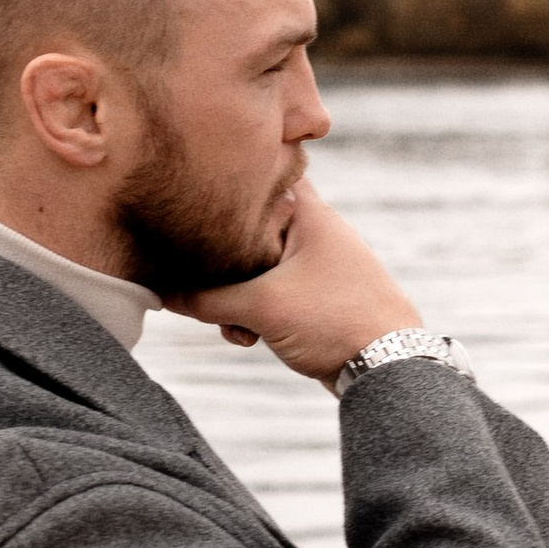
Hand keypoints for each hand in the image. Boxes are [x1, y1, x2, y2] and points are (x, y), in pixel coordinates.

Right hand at [169, 182, 423, 386]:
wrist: (388, 368)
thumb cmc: (334, 321)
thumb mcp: (261, 307)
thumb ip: (205, 297)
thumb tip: (160, 292)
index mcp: (306, 211)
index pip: (255, 179)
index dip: (221, 191)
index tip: (189, 208)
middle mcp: (311, 229)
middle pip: (245, 231)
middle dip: (221, 268)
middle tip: (208, 296)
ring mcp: (314, 262)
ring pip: (253, 268)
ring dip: (235, 299)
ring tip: (239, 329)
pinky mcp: (313, 294)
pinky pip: (268, 293)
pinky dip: (254, 313)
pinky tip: (250, 338)